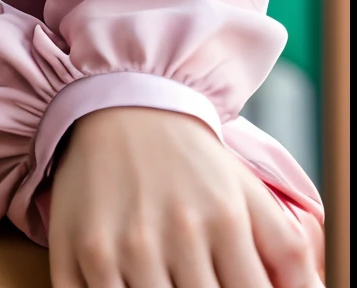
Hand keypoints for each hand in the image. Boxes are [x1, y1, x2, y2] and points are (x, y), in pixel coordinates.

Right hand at [47, 105, 320, 287]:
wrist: (123, 101)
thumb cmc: (190, 159)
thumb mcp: (247, 192)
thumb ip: (287, 248)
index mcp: (224, 220)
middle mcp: (177, 233)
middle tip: (195, 281)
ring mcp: (126, 245)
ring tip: (168, 281)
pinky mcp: (84, 250)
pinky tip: (131, 286)